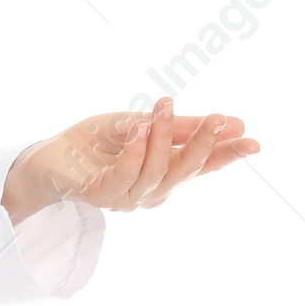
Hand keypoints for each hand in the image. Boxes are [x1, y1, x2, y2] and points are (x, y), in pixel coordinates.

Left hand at [2, 99, 259, 222]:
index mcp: (165, 173)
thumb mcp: (145, 124)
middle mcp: (150, 191)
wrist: (50, 156)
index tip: (254, 142)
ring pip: (154, 172)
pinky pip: (121, 178)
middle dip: (202, 144)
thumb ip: (180, 126)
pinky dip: (132, 153)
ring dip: (161, 138)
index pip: (202, 166)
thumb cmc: (98, 143)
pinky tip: (137, 130)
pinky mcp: (97, 196)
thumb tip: (234, 123)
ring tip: (161, 107)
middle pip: (184, 171)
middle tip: (216, 118)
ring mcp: (125, 198)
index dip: (227, 155)